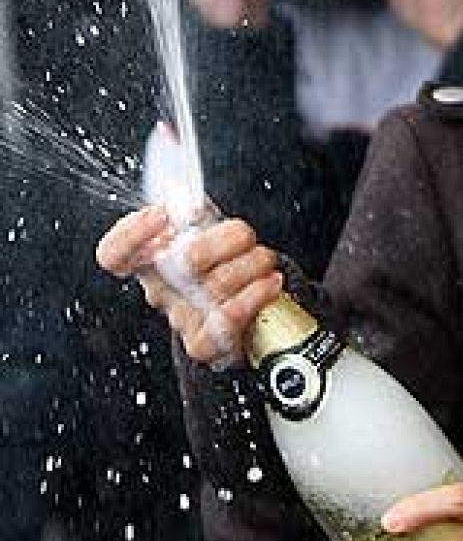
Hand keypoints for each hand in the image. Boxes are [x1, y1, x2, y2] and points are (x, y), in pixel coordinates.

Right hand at [96, 205, 282, 365]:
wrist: (245, 314)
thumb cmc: (223, 265)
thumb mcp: (205, 230)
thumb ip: (191, 209)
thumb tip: (188, 196)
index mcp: (151, 261)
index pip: (114, 254)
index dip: (131, 234)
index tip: (162, 214)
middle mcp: (162, 291)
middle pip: (185, 261)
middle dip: (225, 241)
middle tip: (244, 236)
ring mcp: (181, 318)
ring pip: (217, 285)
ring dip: (253, 264)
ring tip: (264, 259)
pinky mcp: (204, 343)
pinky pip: (227, 319)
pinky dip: (256, 295)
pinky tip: (269, 282)